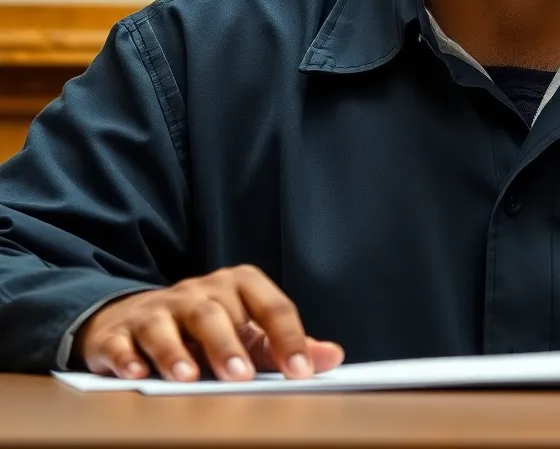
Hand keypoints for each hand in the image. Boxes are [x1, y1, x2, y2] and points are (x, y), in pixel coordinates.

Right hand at [74, 265, 343, 381]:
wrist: (138, 319)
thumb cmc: (206, 329)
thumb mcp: (249, 332)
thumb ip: (284, 346)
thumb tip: (332, 357)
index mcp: (238, 286)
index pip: (270, 306)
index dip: (287, 338)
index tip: (301, 372)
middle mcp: (198, 291)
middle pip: (215, 312)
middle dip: (227, 344)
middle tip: (240, 378)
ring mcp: (158, 308)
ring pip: (169, 324)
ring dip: (177, 352)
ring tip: (188, 378)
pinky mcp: (121, 331)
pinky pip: (123, 341)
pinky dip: (128, 358)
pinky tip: (137, 376)